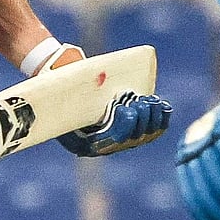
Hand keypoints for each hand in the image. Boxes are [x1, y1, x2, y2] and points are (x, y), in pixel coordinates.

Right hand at [56, 92, 172, 156]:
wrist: (66, 92)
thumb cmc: (59, 90)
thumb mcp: (57, 92)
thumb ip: (65, 90)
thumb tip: (69, 73)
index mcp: (83, 143)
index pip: (109, 142)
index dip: (121, 127)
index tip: (123, 107)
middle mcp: (103, 146)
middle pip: (130, 140)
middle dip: (139, 120)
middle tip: (139, 100)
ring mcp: (120, 140)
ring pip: (144, 136)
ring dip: (151, 118)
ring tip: (149, 100)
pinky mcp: (133, 130)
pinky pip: (153, 131)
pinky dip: (160, 119)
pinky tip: (162, 106)